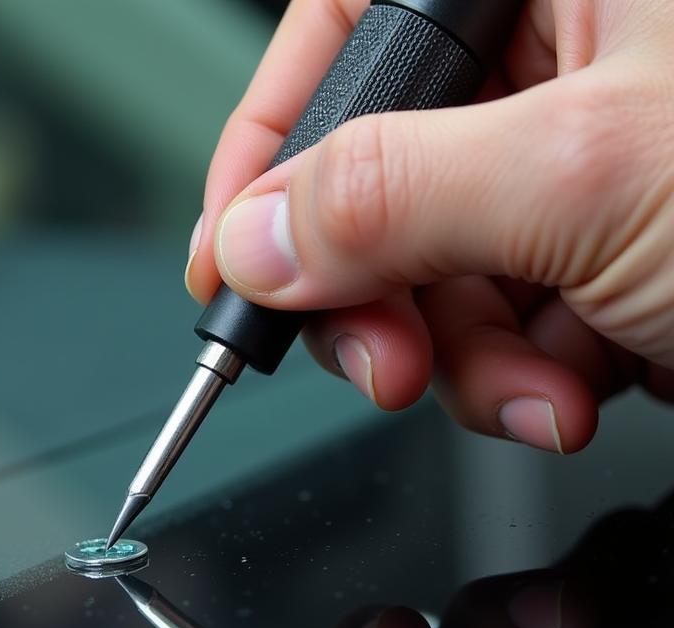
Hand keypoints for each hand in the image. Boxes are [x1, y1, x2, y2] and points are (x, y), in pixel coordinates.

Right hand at [186, 0, 673, 452]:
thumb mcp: (582, 173)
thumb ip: (395, 196)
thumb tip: (256, 240)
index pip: (344, 33)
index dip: (268, 145)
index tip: (231, 257)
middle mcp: (553, 63)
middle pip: (377, 183)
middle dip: (380, 301)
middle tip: (387, 361)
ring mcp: (570, 167)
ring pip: (432, 279)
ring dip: (467, 366)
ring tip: (540, 392)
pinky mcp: (595, 257)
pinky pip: (500, 326)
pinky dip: (524, 382)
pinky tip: (580, 390)